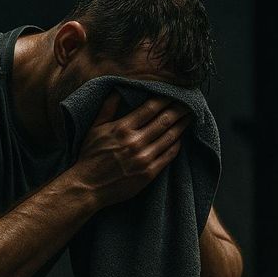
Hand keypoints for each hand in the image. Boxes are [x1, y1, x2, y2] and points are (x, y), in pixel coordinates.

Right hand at [73, 91, 190, 207]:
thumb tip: (117, 89)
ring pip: (170, 137)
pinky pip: (168, 156)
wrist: (88, 186)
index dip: (166, 99)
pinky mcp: (148, 173)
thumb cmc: (89, 157)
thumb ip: (107, 108)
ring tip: (189, 117)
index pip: (151, 108)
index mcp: (123, 128)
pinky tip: (180, 139)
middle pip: (165, 120)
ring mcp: (143, 158)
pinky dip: (176, 145)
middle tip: (189, 103)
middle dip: (179, 109)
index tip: (175, 94)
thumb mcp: (94, 128)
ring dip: (182, 125)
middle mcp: (135, 141)